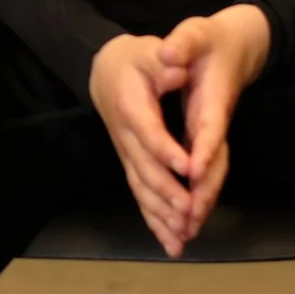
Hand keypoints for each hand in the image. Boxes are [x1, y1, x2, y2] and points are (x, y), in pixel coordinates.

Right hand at [88, 32, 194, 256]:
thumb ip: (164, 60)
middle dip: (166, 193)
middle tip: (188, 214)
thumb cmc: (136, 59)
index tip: (188, 167)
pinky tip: (169, 242)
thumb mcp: (150, 51)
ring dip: (160, 215)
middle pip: (143, 168)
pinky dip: (153, 219)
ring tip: (180, 239)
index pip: (148, 131)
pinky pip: (139, 193)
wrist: (105, 68)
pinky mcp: (130, 162)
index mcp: (130, 104)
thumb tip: (176, 68)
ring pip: (140, 187)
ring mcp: (125, 152)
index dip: (166, 149)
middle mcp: (124, 134)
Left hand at [158, 3, 271, 242]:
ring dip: (197, 207)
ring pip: (208, 178)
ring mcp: (212, 138)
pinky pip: (200, 178)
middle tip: (186, 221)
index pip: (208, 127)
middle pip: (213, 165)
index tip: (191, 172)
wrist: (234, 47)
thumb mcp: (196, 33)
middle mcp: (214, 125)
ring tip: (181, 238)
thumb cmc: (210, 41)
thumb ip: (185, 42)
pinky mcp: (205, 144)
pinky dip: (192, 202)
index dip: (202, 149)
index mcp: (212, 100)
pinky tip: (178, 228)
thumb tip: (171, 53)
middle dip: (201, 194)